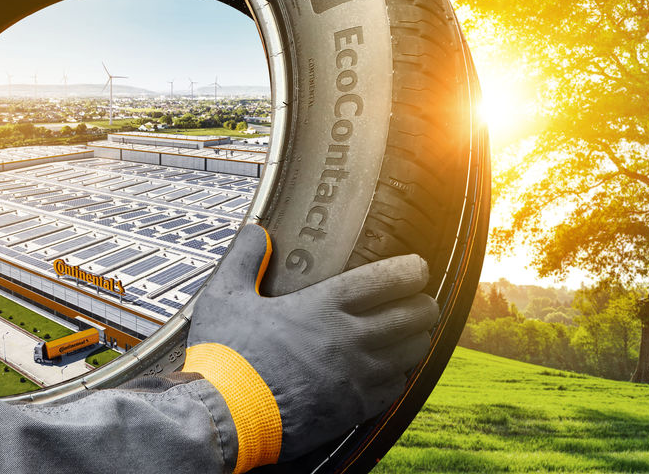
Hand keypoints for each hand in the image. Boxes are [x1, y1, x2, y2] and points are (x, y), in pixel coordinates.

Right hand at [184, 224, 437, 471]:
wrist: (226, 417)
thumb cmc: (225, 357)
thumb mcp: (224, 297)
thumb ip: (244, 258)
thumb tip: (257, 232)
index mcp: (323, 306)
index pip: (384, 281)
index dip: (410, 271)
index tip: (417, 267)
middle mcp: (349, 338)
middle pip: (411, 316)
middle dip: (423, 304)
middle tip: (420, 300)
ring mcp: (357, 376)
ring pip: (411, 353)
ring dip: (415, 339)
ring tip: (410, 333)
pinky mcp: (355, 409)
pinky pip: (396, 389)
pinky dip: (398, 376)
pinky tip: (390, 370)